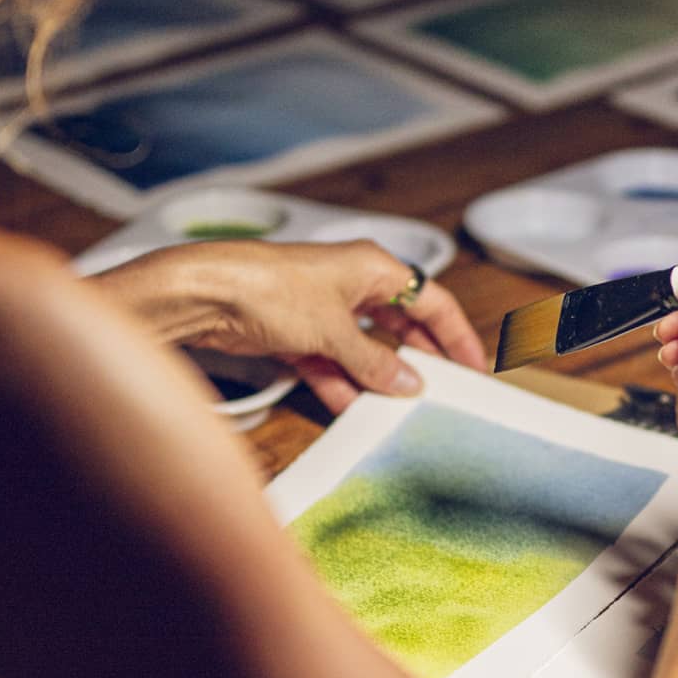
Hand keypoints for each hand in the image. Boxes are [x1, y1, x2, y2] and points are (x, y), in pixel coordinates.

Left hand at [87, 239, 486, 413]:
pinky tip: (356, 410)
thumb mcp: (334, 330)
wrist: (204, 294)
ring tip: (401, 409)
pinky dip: (342, 385)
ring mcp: (323, 311)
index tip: (472, 366)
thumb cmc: (269, 287)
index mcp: (373, 267)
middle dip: (419, 359)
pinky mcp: (296, 333)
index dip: (455, 334)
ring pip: (365, 350)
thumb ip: (374, 361)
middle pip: (400, 326)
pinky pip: (331, 364)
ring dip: (378, 378)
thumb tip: (408, 383)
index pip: (430, 300)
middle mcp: (351, 285)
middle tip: (443, 391)